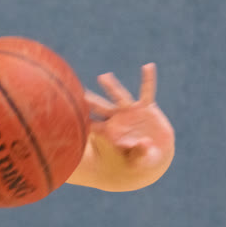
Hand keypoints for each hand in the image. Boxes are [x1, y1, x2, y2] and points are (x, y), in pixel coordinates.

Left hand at [73, 63, 173, 190]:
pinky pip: (147, 92)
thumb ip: (141, 152)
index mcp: (111, 133)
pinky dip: (148, 80)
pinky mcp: (147, 108)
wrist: (155, 152)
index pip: (94, 127)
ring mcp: (131, 111)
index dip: (84, 123)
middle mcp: (118, 118)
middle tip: (78, 93)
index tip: (70, 116)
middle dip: (90, 101)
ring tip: (103, 77)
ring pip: (119, 96)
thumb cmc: (141, 159)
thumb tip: (145, 143)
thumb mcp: (141, 159)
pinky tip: (148, 67)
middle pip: (101, 108)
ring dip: (111, 87)